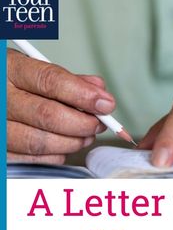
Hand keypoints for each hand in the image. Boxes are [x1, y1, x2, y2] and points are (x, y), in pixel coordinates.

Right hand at [7, 49, 115, 163]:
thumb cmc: (12, 82)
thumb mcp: (33, 69)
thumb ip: (66, 79)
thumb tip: (97, 90)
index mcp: (10, 70)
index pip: (50, 81)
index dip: (83, 95)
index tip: (105, 103)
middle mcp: (2, 100)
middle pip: (48, 116)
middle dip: (83, 123)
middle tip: (99, 122)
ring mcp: (0, 128)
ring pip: (41, 142)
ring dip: (73, 142)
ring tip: (87, 135)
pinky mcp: (3, 152)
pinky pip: (34, 160)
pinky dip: (58, 155)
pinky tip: (66, 145)